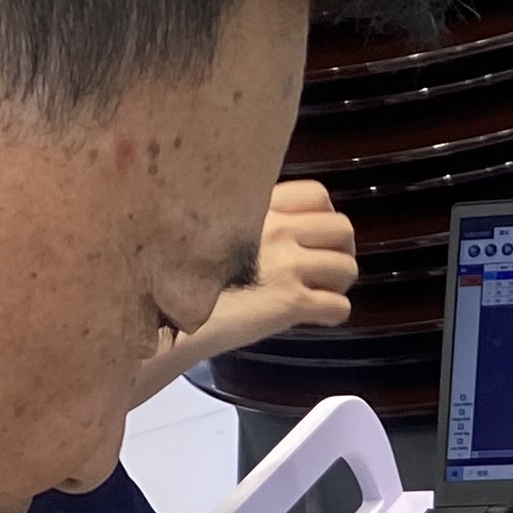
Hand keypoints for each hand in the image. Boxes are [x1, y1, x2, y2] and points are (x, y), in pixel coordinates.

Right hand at [161, 180, 362, 369]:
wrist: (164, 312)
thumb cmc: (176, 273)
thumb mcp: (206, 228)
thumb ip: (238, 221)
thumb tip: (256, 225)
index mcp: (258, 207)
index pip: (318, 195)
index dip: (324, 217)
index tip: (312, 234)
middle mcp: (276, 230)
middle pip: (342, 229)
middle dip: (340, 250)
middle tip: (324, 266)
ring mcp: (286, 265)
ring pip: (347, 267)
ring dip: (339, 282)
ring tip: (320, 292)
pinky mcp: (290, 302)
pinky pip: (338, 307)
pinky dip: (333, 314)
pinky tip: (315, 317)